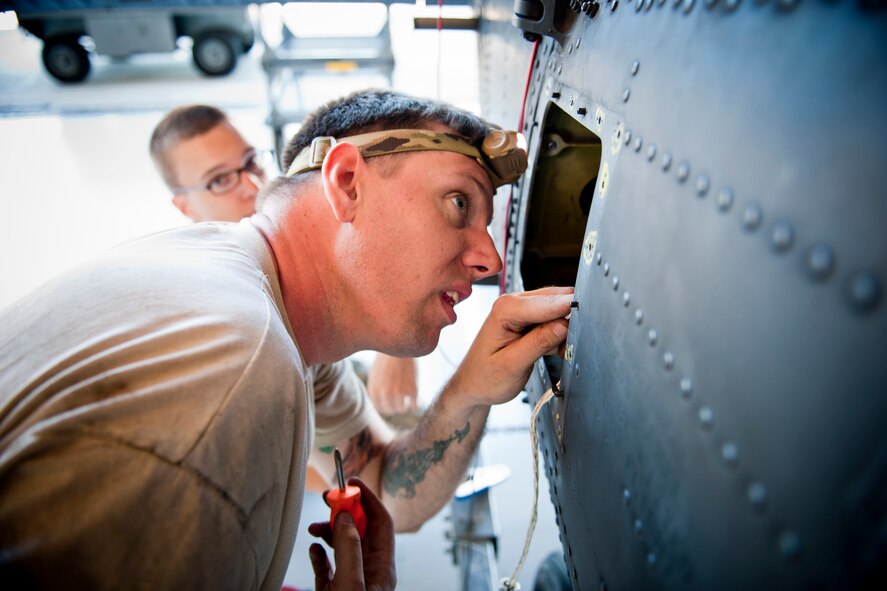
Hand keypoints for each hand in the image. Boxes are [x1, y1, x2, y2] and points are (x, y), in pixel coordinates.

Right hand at [308, 477, 395, 590]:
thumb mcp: (351, 583)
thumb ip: (349, 548)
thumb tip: (344, 515)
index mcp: (382, 568)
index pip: (381, 523)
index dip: (368, 499)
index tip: (351, 482)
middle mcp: (369, 572)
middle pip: (360, 530)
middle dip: (344, 511)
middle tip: (328, 498)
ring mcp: (351, 581)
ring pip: (341, 546)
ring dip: (327, 532)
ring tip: (312, 528)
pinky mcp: (333, 590)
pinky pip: (328, 566)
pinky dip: (319, 555)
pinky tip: (314, 550)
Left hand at [367, 354, 417, 415]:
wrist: (400, 345)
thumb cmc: (387, 359)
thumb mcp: (375, 374)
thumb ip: (375, 390)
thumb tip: (379, 405)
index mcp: (374, 389)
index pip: (379, 408)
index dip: (385, 407)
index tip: (390, 403)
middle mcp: (385, 393)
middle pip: (390, 410)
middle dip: (394, 407)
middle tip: (399, 401)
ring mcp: (399, 392)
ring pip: (401, 410)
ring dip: (404, 406)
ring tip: (406, 400)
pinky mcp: (412, 389)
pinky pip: (414, 406)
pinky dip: (414, 404)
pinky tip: (414, 398)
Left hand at [450, 286, 572, 406]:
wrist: (474, 386)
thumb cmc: (484, 377)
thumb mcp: (512, 365)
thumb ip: (538, 342)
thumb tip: (563, 325)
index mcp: (504, 309)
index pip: (546, 302)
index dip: (567, 310)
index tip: (586, 320)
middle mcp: (513, 304)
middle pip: (556, 299)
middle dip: (569, 318)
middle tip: (573, 341)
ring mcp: (523, 311)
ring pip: (558, 309)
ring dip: (566, 329)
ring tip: (560, 351)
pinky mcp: (530, 321)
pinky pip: (555, 321)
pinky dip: (561, 336)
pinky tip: (556, 351)